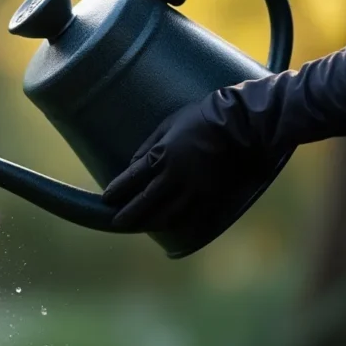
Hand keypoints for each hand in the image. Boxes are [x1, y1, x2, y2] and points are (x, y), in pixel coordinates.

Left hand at [101, 99, 250, 231]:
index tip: (106, 199)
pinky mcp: (211, 195)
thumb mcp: (167, 125)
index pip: (132, 178)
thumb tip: (132, 165)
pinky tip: (166, 227)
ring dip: (150, 223)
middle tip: (115, 223)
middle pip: (146, 201)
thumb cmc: (199, 118)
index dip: (117, 190)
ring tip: (138, 227)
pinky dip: (175, 224)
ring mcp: (194, 189)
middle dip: (128, 214)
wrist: (239, 125)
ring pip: (167, 214)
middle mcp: (175, 176)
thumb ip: (148, 147)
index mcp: (162, 156)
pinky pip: (191, 216)